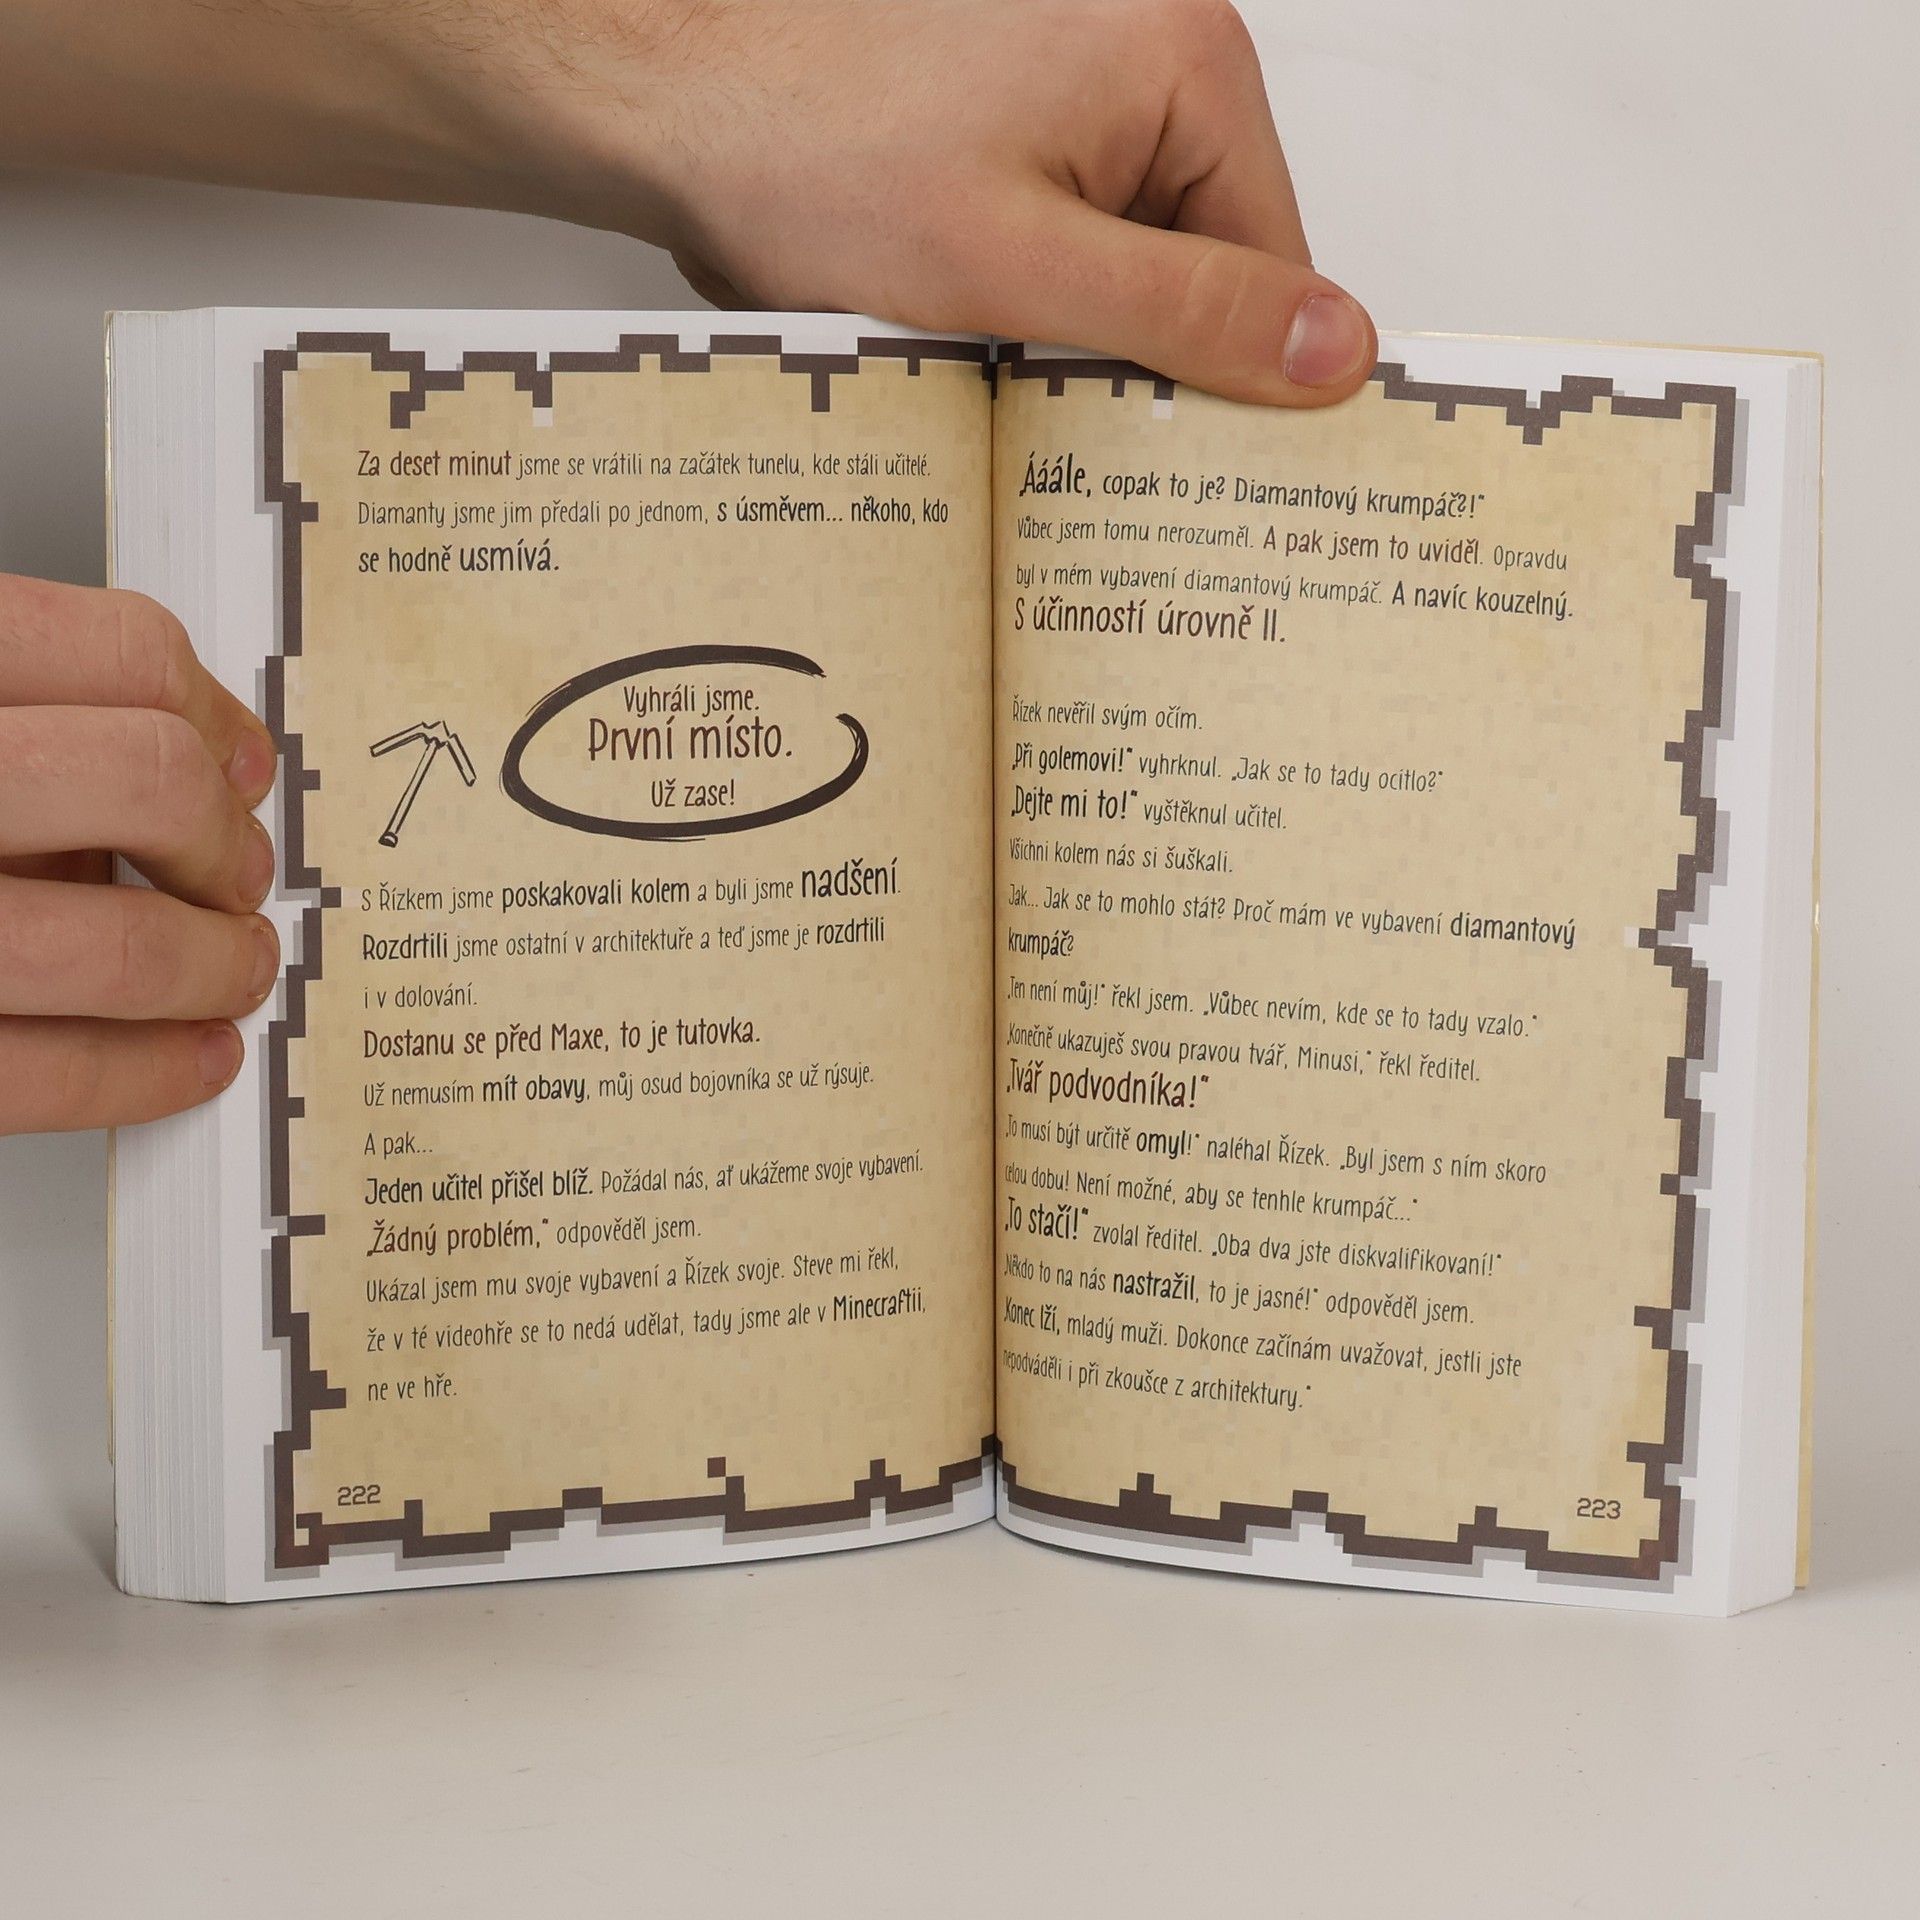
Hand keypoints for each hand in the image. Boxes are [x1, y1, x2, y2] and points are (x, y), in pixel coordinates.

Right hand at [0, 573, 278, 1132]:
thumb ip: (18, 701)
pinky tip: (186, 1055)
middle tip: (233, 875)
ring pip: (116, 943)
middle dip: (224, 844)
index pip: (117, 649)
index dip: (208, 711)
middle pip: (148, 781)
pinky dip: (144, 1072)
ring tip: (229, 967)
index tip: (233, 762)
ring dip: (211, 966)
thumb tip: (201, 745)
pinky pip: (38, 1074)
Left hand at [1, 0, 1374, 406]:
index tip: (1174, 451)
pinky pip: (1062, 215)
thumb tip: (1336, 353)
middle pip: (1199, 248)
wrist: (659, 97)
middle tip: (1045, 396)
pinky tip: (954, 301)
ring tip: (976, 332)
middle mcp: (1142, 37)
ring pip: (1124, 244)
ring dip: (1066, 315)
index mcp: (1180, 56)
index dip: (1221, 371)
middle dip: (1130, 340)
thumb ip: (1185, 314)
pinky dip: (1020, 277)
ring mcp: (1070, 59)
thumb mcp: (1020, 270)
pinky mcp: (1009, 91)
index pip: (1271, 256)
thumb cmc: (808, 153)